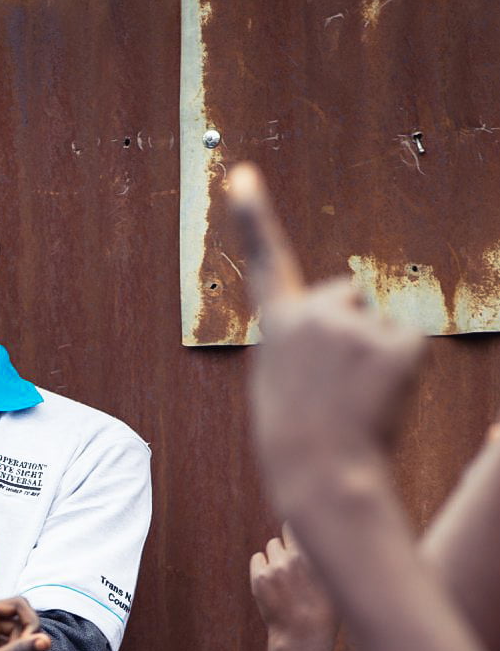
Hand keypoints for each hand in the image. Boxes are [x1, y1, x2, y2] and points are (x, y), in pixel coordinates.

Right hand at [230, 165, 422, 501]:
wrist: (322, 476)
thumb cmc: (299, 438)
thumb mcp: (283, 379)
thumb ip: (303, 337)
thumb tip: (348, 295)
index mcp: (276, 326)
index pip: (264, 258)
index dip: (252, 215)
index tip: (241, 175)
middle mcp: (313, 314)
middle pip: (348, 298)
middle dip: (350, 330)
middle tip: (336, 387)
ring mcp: (356, 327)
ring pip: (378, 324)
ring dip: (375, 356)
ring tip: (355, 399)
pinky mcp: (397, 343)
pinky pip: (408, 344)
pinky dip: (403, 370)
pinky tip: (381, 398)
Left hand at [250, 527, 337, 650]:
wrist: (303, 637)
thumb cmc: (328, 610)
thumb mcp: (338, 580)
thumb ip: (330, 556)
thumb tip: (332, 536)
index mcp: (316, 556)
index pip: (303, 524)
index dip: (303, 531)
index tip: (306, 538)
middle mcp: (294, 557)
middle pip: (286, 533)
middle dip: (290, 543)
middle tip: (297, 562)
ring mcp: (274, 567)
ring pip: (271, 546)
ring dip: (277, 555)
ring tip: (288, 577)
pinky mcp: (258, 577)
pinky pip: (257, 558)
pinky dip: (263, 566)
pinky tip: (274, 582)